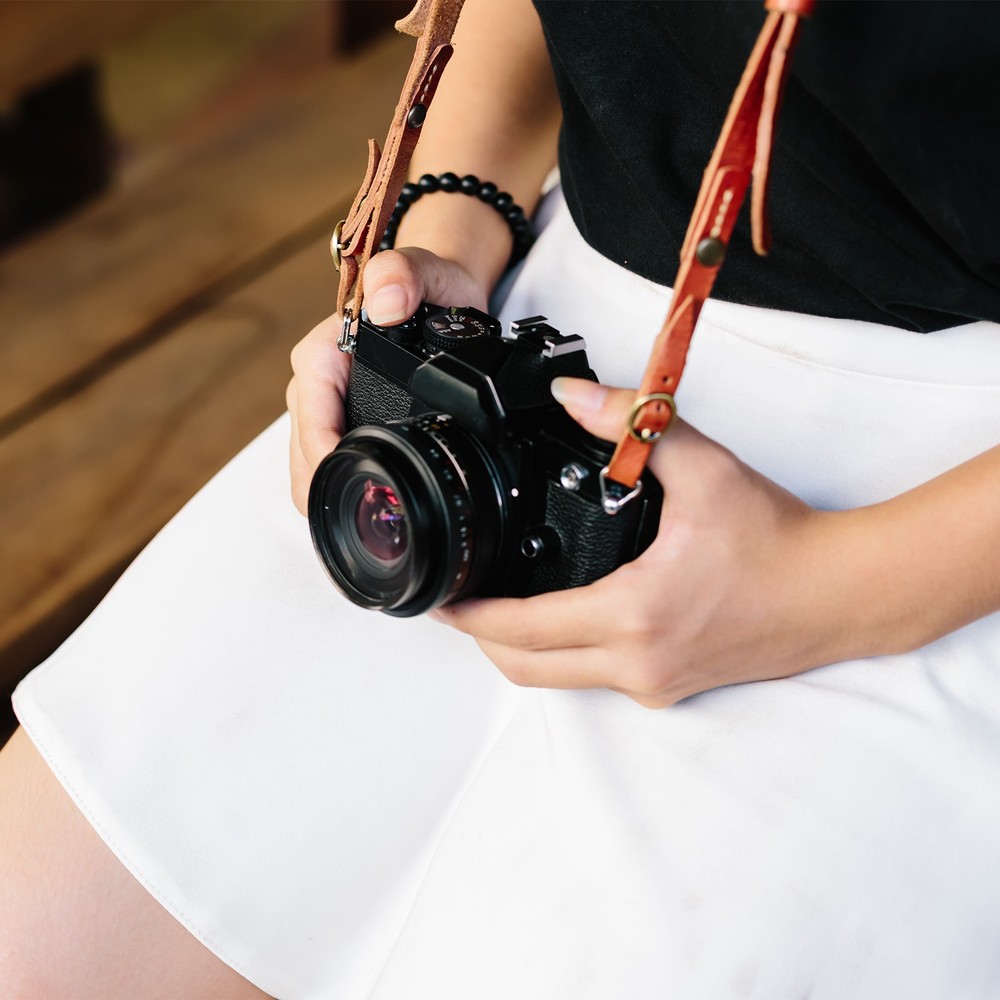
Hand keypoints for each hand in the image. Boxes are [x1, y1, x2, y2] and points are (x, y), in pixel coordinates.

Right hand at [286, 248, 487, 512]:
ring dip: (328, 493)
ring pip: (309, 467)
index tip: (351, 482)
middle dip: (324, 489)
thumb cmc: (427, 284)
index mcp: (321, 354)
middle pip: (303, 456)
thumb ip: (405, 274)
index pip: (310, 420)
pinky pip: (325, 464)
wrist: (437, 290)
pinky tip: (361, 499)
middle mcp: (314, 384)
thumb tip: (385, 302)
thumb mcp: (425, 269)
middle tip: (364, 515)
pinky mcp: (337, 420)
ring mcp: (323, 407)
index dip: (326, 457)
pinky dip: (338, 485)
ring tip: (362, 514)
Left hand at [431, 377, 836, 707]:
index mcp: (635, 615)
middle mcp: (638, 664)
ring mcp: (654, 685)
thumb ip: (631, 425)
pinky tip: (561, 619)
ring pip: (557, 681)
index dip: (472, 616)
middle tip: (457, 604)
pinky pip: (594, 681)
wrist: (840, 594)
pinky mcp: (670, 689)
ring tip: (498, 607)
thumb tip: (571, 396)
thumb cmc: (779, 540)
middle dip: (481, 640)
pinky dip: (563, 656)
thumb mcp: (704, 468)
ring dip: (519, 650)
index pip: (523, 630)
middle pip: (525, 670)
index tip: (442, 598)